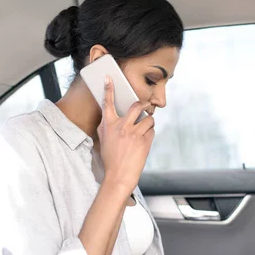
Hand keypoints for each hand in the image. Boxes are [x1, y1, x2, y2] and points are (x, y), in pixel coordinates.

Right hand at [98, 76, 154, 194]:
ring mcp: (134, 134)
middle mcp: (121, 127)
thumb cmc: (110, 159)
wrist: (119, 176)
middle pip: (136, 105)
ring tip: (144, 130)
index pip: (107, 103)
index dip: (108, 89)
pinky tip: (144, 140)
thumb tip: (110, 115)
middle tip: (145, 106)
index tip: (109, 78)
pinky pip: (152, 130)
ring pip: (148, 118)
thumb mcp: (103, 140)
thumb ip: (106, 126)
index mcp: (108, 125)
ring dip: (148, 122)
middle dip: (143, 104)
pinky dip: (150, 133)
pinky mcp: (144, 141)